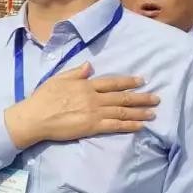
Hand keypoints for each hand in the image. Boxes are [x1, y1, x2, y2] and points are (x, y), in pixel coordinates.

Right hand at [4, 63, 158, 149]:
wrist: (35, 117)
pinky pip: (115, 126)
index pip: (112, 82)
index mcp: (85, 85)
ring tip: (153, 112)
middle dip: (141, 98)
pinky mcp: (92, 127)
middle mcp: (93, 98)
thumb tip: (91, 65)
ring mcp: (94, 113)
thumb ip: (76, 72)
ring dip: (139, 112)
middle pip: (122, 98)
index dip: (128, 82)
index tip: (141, 81)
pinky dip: (129, 125)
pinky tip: (140, 126)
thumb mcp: (58, 79)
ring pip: (122, 112)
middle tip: (156, 98)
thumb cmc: (43, 98)